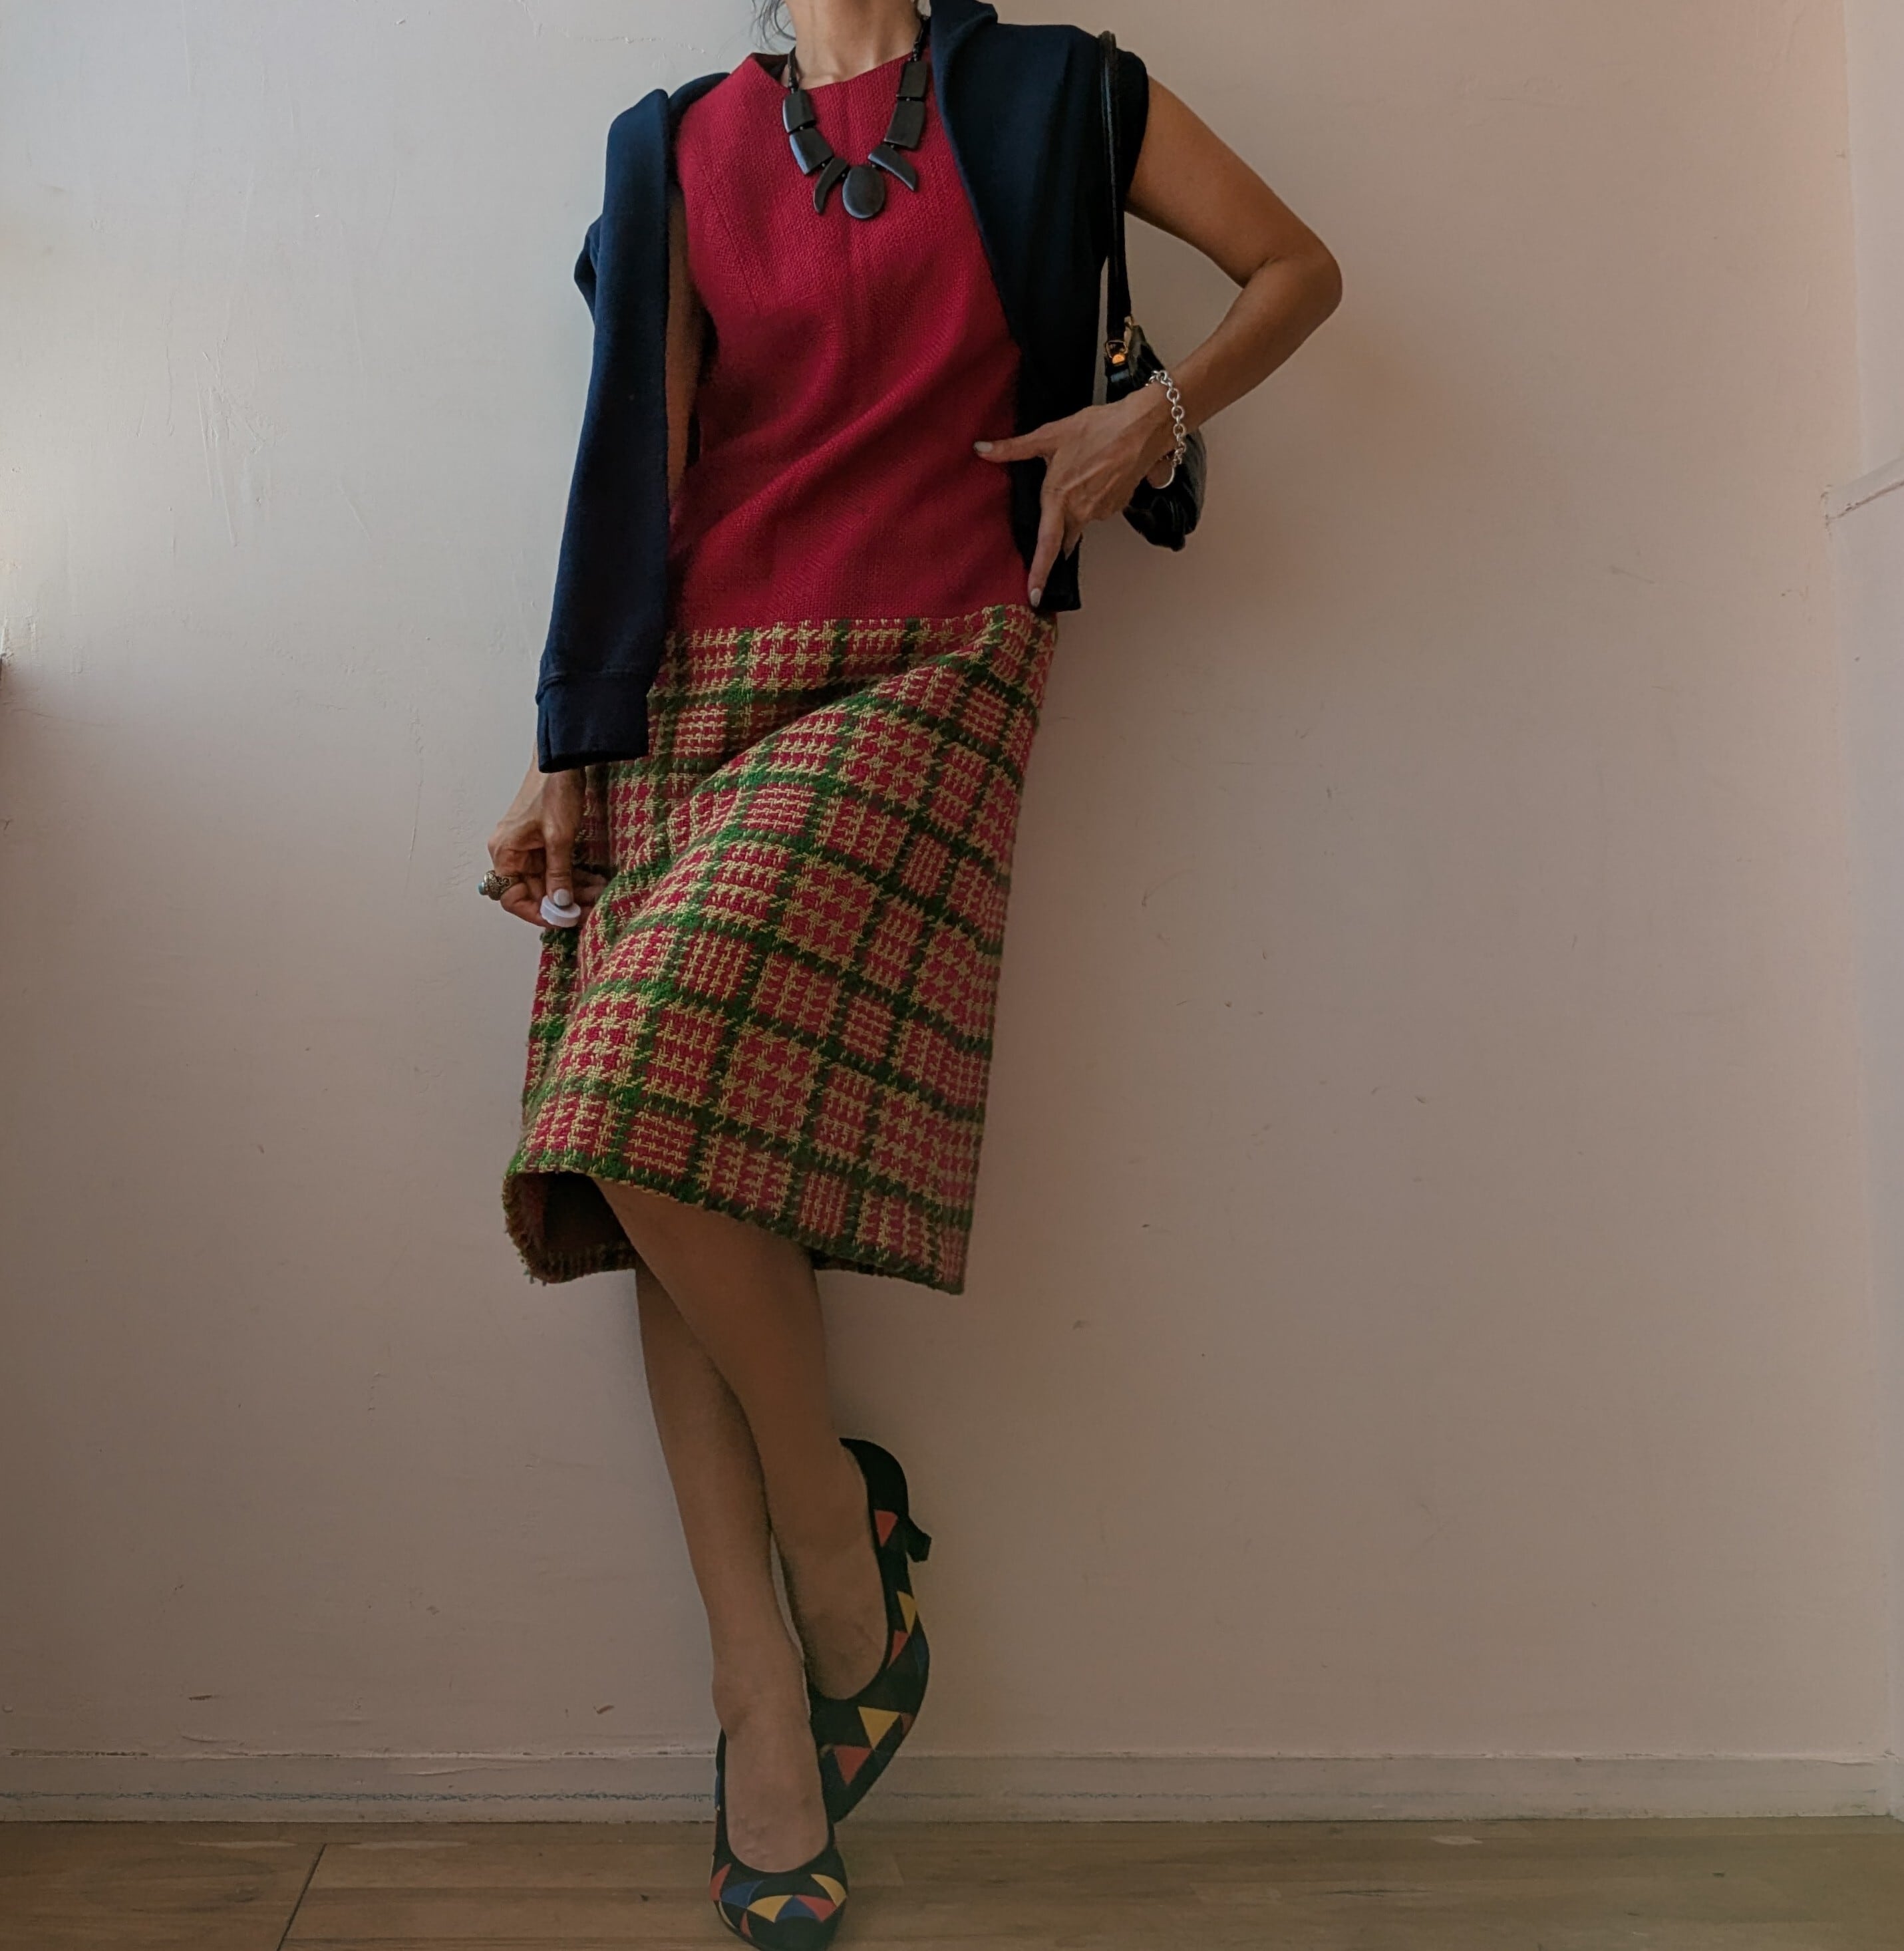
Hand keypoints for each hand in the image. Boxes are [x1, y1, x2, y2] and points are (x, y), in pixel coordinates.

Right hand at [486, 763, 607, 929]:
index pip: (512, 897)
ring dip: (572, 890)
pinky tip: (594, 883)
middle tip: (589, 911)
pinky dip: (573, 876)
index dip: (536, 912)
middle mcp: (511, 852)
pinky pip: (556, 867)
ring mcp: (527, 847)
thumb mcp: (559, 837)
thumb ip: (559, 873)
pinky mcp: (542, 841)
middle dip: (562, 902)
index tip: (562, 919)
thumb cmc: (553, 790)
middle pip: (534, 891)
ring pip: (548, 881)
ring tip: (598, 896)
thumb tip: (559, 903)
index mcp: (505, 852)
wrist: (563, 759)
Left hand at [974, 384, 1179, 605]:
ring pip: (1082, 519)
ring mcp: (1102, 511)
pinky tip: (1097, 475)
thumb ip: (1014, 448)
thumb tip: (983, 449)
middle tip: (1060, 519)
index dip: (1039, 572)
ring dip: (1077, 507)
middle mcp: (1082, 511)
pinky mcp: (1118, 506)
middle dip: (1060, 537)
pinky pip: (1099, 508)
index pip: (1047, 546)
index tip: (1034, 595)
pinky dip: (1095, 497)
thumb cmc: (1099, 429)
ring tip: (1081, 475)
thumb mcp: (1050, 435)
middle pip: (1065, 537)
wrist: (1141, 428)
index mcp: (1060, 499)